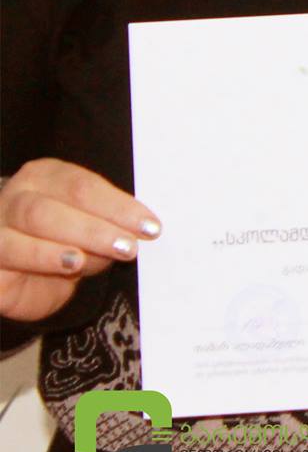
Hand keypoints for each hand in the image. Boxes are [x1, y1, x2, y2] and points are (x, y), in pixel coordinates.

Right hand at [0, 160, 159, 321]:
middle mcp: (17, 195)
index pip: (83, 186)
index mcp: (46, 177)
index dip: (119, 206)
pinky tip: (70, 264)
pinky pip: (11, 251)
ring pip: (32, 222)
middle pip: (56, 205)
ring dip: (70, 240)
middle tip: (128, 246)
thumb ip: (108, 225)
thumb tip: (140, 230)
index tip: (150, 226)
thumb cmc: (58, 242)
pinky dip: (43, 257)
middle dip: (96, 227)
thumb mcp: (88, 229)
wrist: (15, 273)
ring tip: (97, 256)